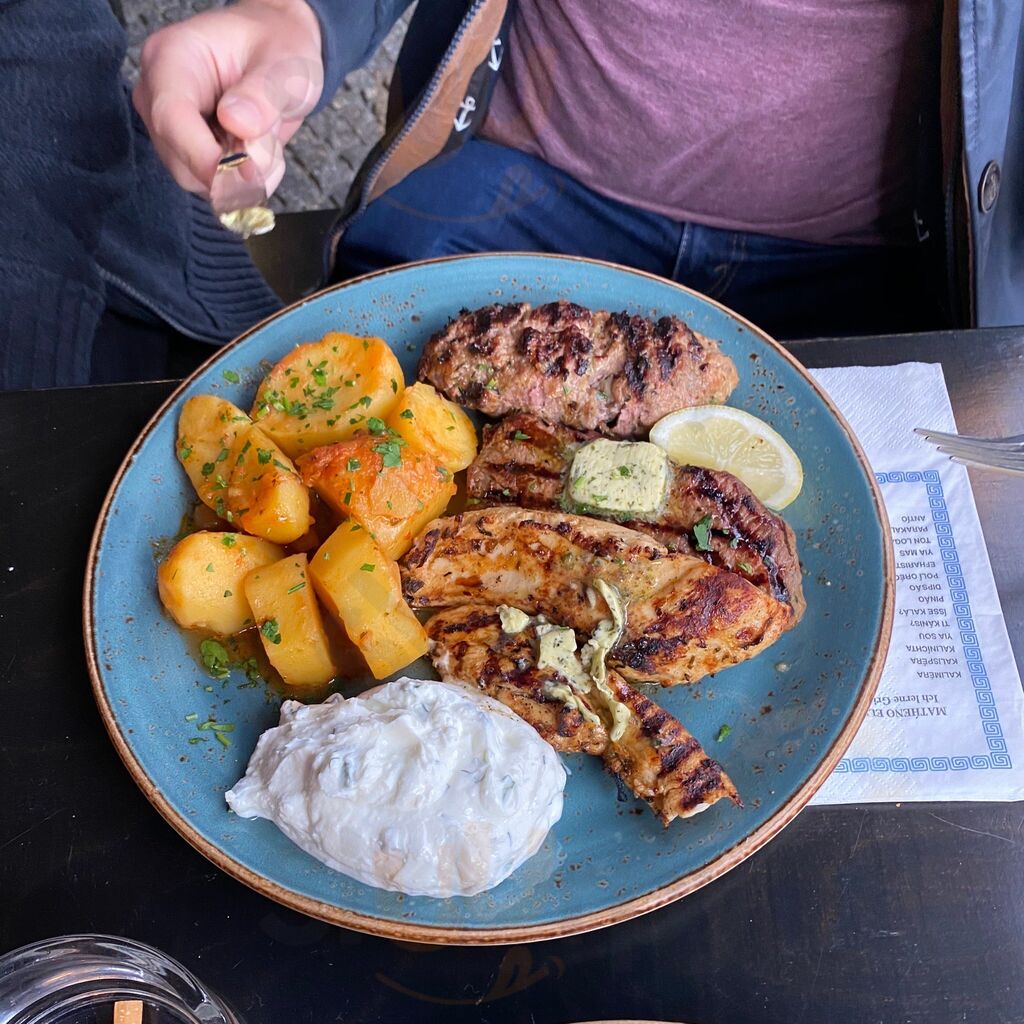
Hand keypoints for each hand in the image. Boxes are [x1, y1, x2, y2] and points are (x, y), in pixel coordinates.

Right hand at [133, 0, 322, 196]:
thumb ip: (264, 92)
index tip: (246, 173)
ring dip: (246, 175)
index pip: (169, 117)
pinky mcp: (186, 156)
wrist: (276, 57)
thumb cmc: (276, 49)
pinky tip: (260, 149)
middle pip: (183, 162)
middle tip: (270, 137)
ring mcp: (169, 131)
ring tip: (267, 136)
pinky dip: (247, 181)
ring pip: (201, 182)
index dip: (205, 156)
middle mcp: (158, 96)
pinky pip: (216, 189)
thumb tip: (236, 123)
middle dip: (237, 166)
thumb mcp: (285, 64)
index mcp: (171, 58)